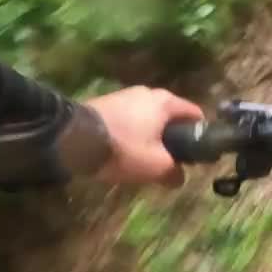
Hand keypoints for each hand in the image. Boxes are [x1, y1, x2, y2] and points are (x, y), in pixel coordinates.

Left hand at [84, 86, 203, 187]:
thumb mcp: (155, 166)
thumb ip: (174, 172)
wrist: (71, 140)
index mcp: (166, 102)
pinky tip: (121, 150)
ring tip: (142, 157)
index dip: (200, 134)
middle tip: (168, 158)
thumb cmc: (123, 148)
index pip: (195, 114)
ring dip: (149, 135)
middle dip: (171, 136)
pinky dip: (130, 132)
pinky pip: (127, 119)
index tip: (196, 153)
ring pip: (147, 117)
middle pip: (169, 116)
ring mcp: (124, 95)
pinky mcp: (104, 103)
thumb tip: (180, 178)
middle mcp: (148, 92)